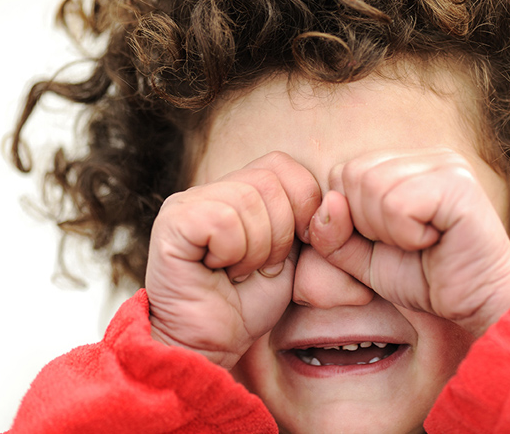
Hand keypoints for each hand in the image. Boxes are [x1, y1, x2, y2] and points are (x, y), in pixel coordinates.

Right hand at [145, 152, 320, 368]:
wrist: (209, 345)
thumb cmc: (247, 304)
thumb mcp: (293, 258)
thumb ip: (311, 223)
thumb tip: (338, 203)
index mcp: (237, 189)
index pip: (282, 164)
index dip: (301, 204)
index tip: (292, 247)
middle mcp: (208, 189)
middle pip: (269, 181)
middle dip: (280, 234)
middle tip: (260, 267)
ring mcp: (185, 202)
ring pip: (248, 201)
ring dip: (256, 249)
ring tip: (238, 271)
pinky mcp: (171, 222)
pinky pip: (223, 220)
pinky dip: (232, 253)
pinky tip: (218, 271)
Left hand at [309, 148, 509, 335]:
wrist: (478, 306)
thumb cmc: (425, 279)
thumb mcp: (363, 260)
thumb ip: (333, 236)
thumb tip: (327, 204)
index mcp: (405, 164)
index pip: (342, 173)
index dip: (349, 217)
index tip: (387, 241)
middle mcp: (426, 156)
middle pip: (353, 174)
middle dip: (366, 223)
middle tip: (406, 243)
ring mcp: (444, 164)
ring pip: (372, 186)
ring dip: (387, 230)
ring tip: (420, 242)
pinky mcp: (457, 184)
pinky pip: (397, 204)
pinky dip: (405, 235)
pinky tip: (433, 242)